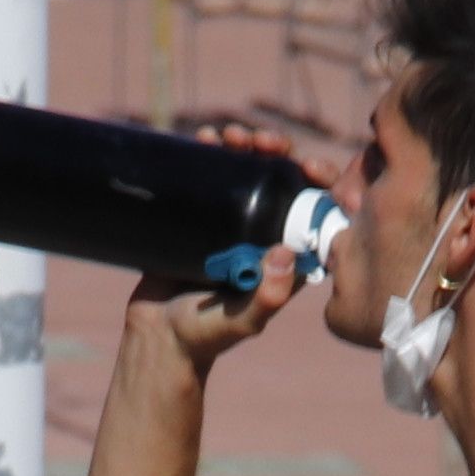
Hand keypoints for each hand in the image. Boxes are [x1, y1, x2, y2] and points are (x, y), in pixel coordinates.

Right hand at [124, 113, 340, 367]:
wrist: (157, 338)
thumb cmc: (204, 336)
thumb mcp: (241, 321)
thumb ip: (267, 298)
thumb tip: (287, 254)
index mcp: (288, 256)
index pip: (313, 207)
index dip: (317, 178)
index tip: (303, 163)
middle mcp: (264, 235)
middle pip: (279, 180)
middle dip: (272, 151)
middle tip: (254, 141)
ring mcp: (232, 225)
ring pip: (246, 173)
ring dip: (242, 147)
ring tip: (221, 137)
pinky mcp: (201, 220)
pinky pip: (211, 179)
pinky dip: (211, 155)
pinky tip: (202, 138)